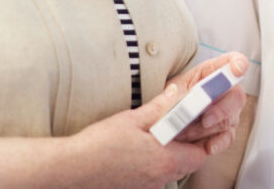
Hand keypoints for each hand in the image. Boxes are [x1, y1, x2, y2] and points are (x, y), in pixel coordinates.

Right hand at [64, 83, 211, 187]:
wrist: (71, 171)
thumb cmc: (99, 146)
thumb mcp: (131, 119)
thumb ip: (159, 107)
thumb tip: (176, 93)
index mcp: (164, 160)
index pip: (199, 156)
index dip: (202, 142)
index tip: (197, 128)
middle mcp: (159, 179)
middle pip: (186, 166)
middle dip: (187, 149)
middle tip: (178, 130)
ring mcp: (146, 187)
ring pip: (169, 172)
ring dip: (169, 157)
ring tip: (156, 139)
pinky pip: (153, 179)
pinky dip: (153, 166)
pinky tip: (139, 153)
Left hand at [169, 52, 248, 152]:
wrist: (167, 123)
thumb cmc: (172, 100)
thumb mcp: (170, 92)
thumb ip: (174, 92)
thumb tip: (174, 93)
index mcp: (211, 73)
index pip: (232, 62)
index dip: (238, 64)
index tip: (237, 69)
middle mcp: (225, 91)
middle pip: (236, 95)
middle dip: (222, 109)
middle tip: (205, 119)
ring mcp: (228, 112)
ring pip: (229, 119)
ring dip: (208, 128)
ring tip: (186, 133)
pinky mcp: (225, 131)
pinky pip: (227, 137)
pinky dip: (218, 142)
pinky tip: (209, 146)